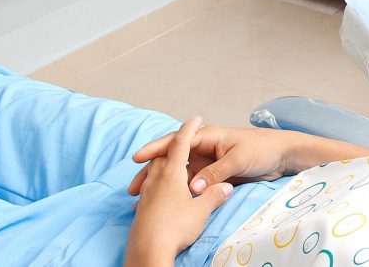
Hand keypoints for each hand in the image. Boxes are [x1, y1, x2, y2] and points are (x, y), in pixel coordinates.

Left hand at [126, 117, 232, 264]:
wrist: (148, 251)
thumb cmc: (175, 227)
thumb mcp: (201, 211)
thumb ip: (214, 195)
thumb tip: (226, 188)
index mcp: (171, 174)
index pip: (181, 144)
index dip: (189, 129)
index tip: (195, 118)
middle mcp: (156, 179)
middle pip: (164, 155)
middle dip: (175, 146)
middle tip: (186, 141)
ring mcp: (147, 193)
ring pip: (154, 171)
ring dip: (164, 163)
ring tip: (175, 165)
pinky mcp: (143, 207)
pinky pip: (150, 187)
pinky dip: (157, 182)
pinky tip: (163, 192)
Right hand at [129, 124, 295, 196]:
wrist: (283, 156)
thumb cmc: (263, 149)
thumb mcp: (238, 160)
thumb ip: (215, 173)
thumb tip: (193, 189)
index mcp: (208, 137)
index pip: (176, 142)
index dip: (155, 150)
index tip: (137, 159)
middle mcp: (204, 149)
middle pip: (172, 160)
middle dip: (152, 172)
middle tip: (133, 187)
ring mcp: (207, 163)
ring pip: (179, 175)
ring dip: (163, 187)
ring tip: (143, 200)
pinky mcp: (213, 177)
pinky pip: (192, 185)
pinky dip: (179, 194)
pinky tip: (167, 204)